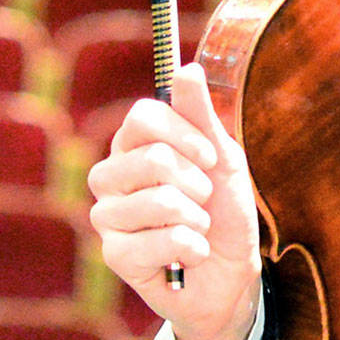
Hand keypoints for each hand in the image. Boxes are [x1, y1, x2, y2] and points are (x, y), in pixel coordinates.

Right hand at [88, 62, 262, 339]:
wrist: (230, 271)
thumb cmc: (223, 207)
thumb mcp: (222, 156)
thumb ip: (200, 114)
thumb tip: (187, 68)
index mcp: (137, 144)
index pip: (142, 116)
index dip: (182, 134)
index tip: (210, 156)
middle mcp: (114, 175)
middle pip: (149, 157)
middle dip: (194, 180)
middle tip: (205, 196)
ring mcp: (109, 215)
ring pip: (154, 201)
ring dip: (194, 217)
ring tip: (198, 226)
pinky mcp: (114, 255)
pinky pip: (150, 242)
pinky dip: (187, 247)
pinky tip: (191, 255)